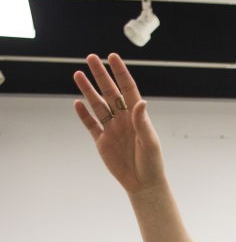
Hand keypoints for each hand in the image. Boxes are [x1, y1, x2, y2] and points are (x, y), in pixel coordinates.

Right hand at [73, 53, 165, 195]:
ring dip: (88, 90)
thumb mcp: (150, 142)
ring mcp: (111, 129)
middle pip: (110, 92)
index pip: (128, 89)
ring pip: (97, 105)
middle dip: (100, 75)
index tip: (112, 57)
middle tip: (90, 58)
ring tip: (78, 74)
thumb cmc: (152, 163)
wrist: (142, 184)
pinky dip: (83, 115)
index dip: (120, 73)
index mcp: (137, 116)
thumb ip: (142, 122)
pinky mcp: (102, 142)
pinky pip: (91, 125)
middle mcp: (123, 119)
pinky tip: (77, 103)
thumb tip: (141, 102)